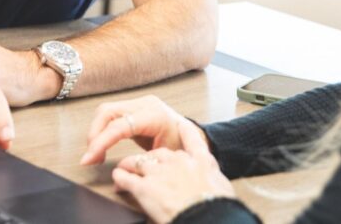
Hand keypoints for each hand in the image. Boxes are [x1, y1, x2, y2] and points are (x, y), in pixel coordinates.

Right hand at [81, 94, 207, 165]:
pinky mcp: (134, 107)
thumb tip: (117, 176)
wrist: (194, 138)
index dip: (100, 142)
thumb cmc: (182, 150)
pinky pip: (111, 114)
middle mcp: (146, 104)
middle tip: (90, 158)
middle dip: (94, 136)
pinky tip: (103, 145)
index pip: (119, 125)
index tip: (89, 158)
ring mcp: (139, 103)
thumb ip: (140, 163)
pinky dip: (103, 129)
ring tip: (96, 154)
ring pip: (106, 111)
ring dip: (96, 132)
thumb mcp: (163, 158)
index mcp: (155, 116)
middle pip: (107, 112)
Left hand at [112, 120, 235, 223]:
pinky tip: (117, 179)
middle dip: (151, 158)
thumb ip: (214, 180)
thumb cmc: (216, 206)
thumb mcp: (222, 188)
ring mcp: (160, 172)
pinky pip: (127, 179)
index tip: (182, 125)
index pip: (193, 140)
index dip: (185, 132)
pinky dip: (120, 178)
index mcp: (200, 161)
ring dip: (130, 166)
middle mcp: (178, 162)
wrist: (207, 215)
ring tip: (124, 169)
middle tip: (146, 163)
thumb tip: (215, 187)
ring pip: (139, 162)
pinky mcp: (144, 187)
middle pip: (159, 153)